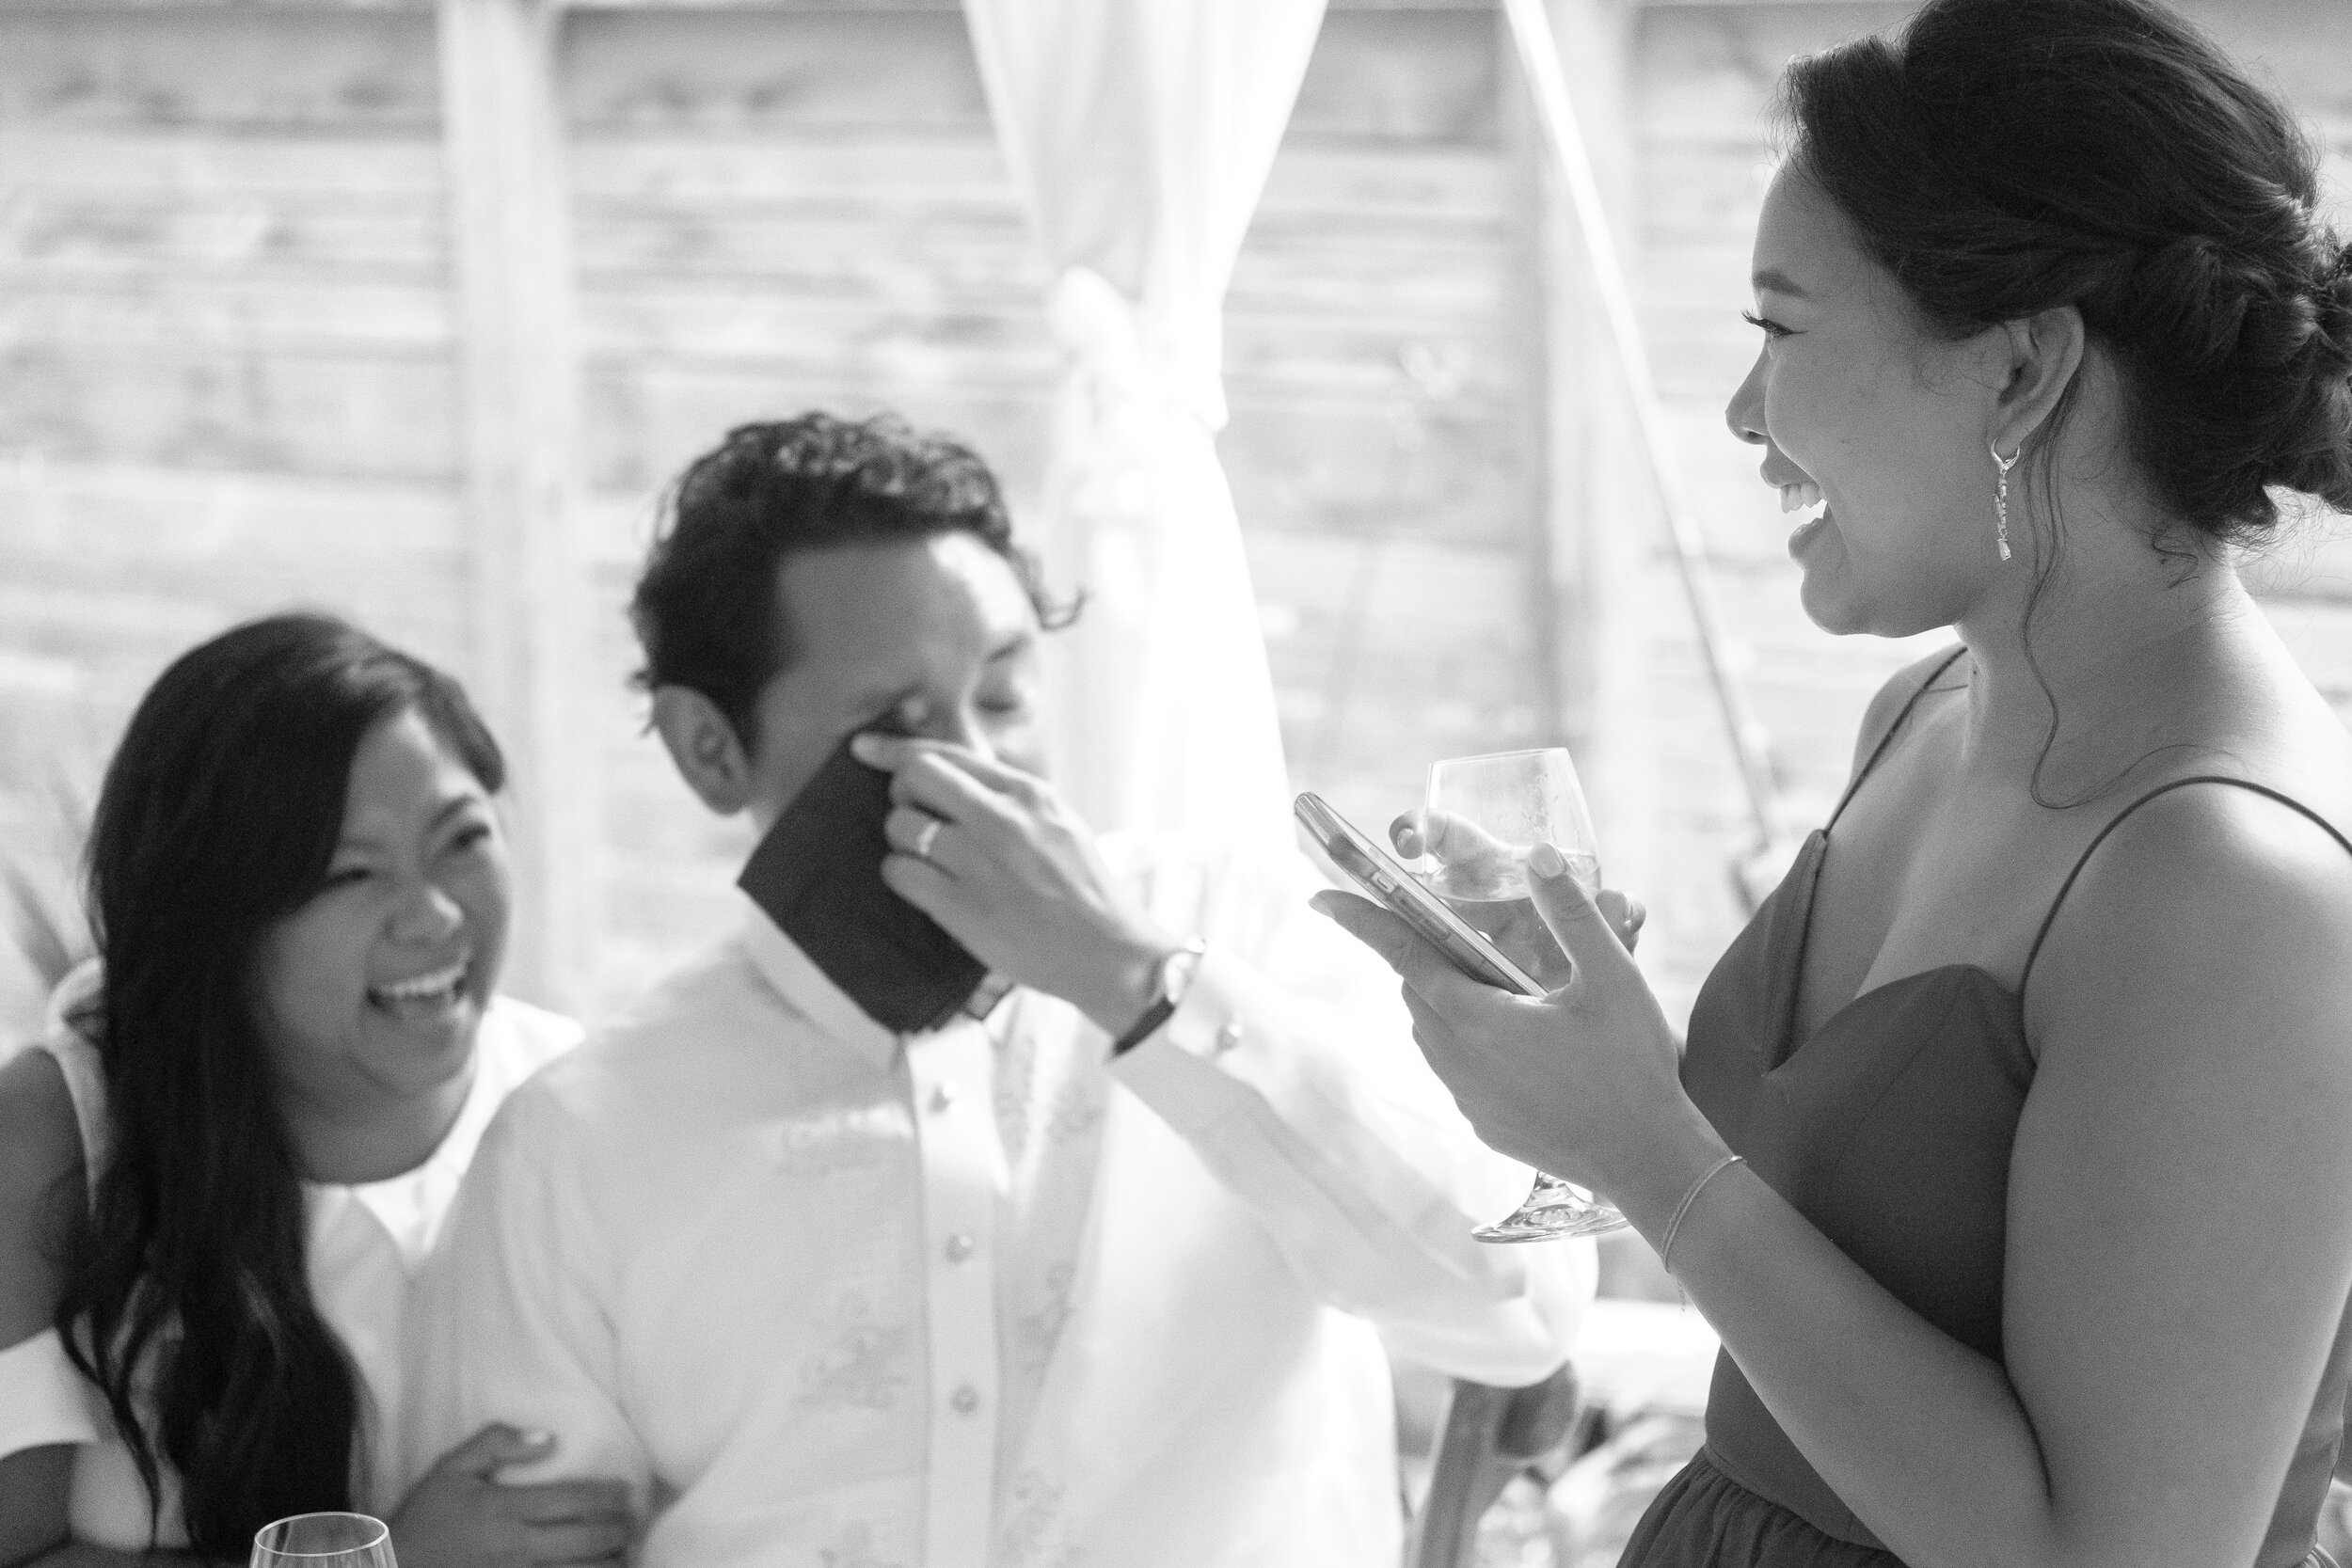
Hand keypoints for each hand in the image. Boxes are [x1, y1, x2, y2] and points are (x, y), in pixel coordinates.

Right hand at [389, 1425, 634, 1567]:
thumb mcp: (450, 1469)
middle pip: (588, 1540)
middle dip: (619, 1530)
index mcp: (505, 1509)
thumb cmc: (423, 1518)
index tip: (626, 1493)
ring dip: (610, 1563)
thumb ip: (497, 1443)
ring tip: (623, 1553)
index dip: (608, 1497)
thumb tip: (548, 1439)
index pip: (574, 1500)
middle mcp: (517, 1548)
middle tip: (631, 1521)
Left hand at [852, 734, 1177, 1034]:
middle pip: (915, 778)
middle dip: (903, 793)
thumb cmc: (1084, 889)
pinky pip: (901, 873)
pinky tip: (921, 885)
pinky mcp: (962, 907)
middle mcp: (1001, 819)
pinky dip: (901, 875)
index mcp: (1027, 793)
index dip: (897, 749)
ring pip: (900, 825)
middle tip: (915, 816)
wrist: (1107, 952)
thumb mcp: (1060, 822)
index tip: (866, 749)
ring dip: (901, 840)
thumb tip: (955, 781)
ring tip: (925, 859)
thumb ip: (1011, 798)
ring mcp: (979, 863)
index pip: (947, 754)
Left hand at [1312, 842, 1692, 1194]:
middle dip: (1429, 957)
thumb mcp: (1614, 979)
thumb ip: (1572, 915)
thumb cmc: (1633, 1068)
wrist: (1648, 1161)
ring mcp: (1467, 1099)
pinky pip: (1456, 1070)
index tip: (1320, 898)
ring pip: (1432, 1032)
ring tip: (1503, 986)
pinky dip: (1469, 1043)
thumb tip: (1542, 855)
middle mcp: (1457, 1062)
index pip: (1404, 956)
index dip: (1363, 921)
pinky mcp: (1483, 1125)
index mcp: (1477, 1020)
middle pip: (1418, 992)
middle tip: (1467, 939)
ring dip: (1449, 1002)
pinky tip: (1520, 1041)